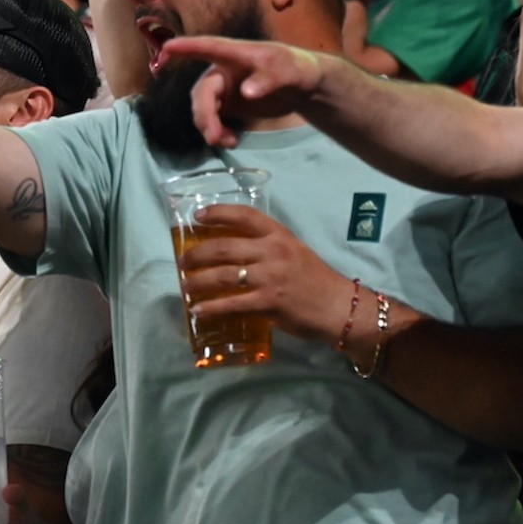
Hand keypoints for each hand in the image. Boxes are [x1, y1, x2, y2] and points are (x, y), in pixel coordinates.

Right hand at [157, 36, 323, 148]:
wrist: (304, 87)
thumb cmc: (297, 68)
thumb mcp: (290, 72)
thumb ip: (268, 80)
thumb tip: (245, 93)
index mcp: (236, 54)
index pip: (208, 47)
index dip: (187, 47)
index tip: (167, 48)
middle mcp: (223, 70)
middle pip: (203, 90)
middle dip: (204, 114)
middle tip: (213, 137)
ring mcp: (224, 88)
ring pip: (203, 107)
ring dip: (209, 126)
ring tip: (227, 142)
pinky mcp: (228, 104)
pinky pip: (212, 119)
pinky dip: (217, 132)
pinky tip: (231, 141)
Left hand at [176, 205, 352, 340]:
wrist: (339, 307)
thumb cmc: (315, 279)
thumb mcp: (294, 251)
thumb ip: (267, 247)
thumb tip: (231, 251)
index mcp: (279, 235)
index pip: (244, 215)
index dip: (218, 212)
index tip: (197, 216)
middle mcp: (272, 251)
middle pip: (224, 247)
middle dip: (197, 254)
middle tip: (183, 262)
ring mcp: (270, 277)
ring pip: (223, 276)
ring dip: (198, 281)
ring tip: (185, 286)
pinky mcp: (268, 303)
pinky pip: (232, 304)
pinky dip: (211, 307)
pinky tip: (199, 310)